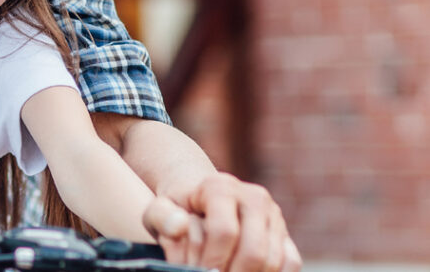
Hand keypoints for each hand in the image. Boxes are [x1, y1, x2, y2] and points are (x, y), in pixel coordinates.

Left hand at [144, 173, 301, 271]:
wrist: (199, 202)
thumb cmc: (177, 210)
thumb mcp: (158, 210)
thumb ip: (160, 217)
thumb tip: (179, 226)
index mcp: (221, 187)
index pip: (224, 231)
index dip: (213, 261)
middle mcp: (253, 196)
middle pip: (254, 250)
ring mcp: (273, 215)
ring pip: (274, 259)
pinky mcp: (285, 233)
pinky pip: (291, 262)